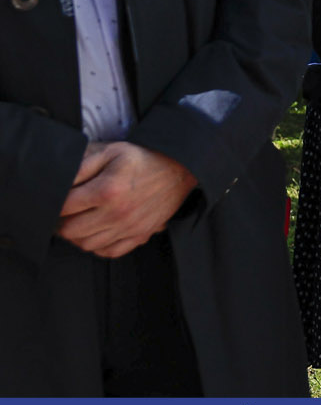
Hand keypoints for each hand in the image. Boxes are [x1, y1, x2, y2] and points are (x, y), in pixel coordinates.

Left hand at [57, 142, 197, 257]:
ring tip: (81, 221)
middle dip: (63, 221)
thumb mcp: (111, 151)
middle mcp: (117, 213)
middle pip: (70, 231)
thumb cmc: (142, 159)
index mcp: (107, 190)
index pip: (64, 207)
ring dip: (78, 235)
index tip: (60, 197)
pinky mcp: (140, 235)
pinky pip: (109, 252)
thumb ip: (82, 165)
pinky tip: (98, 232)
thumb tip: (59, 181)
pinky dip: (98, 246)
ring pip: (86, 244)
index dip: (56, 202)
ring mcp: (129, 227)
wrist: (179, 168)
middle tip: (68, 211)